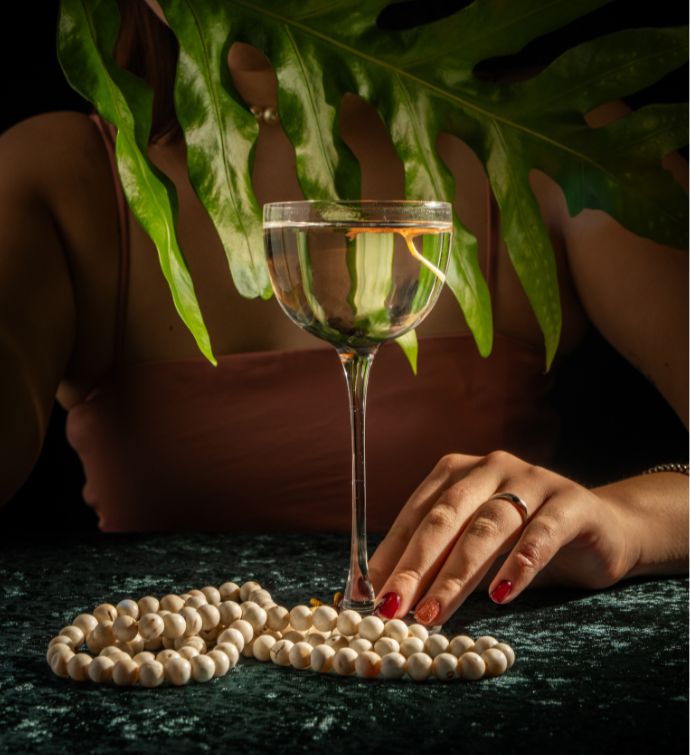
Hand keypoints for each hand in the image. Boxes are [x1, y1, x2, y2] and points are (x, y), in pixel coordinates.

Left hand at [368, 451, 636, 624]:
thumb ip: (437, 560)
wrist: (601, 528)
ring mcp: (533, 480)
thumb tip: (385, 594)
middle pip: (446, 516)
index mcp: (457, 472)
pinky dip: (518, 565)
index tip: (369, 595)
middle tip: (393, 607)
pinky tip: (500, 596)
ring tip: (434, 611)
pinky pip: (540, 534)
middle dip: (415, 565)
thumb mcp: (474, 545)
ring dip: (457, 573)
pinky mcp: (571, 503)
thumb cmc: (522, 541)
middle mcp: (490, 467)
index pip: (416, 513)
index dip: (391, 554)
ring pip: (488, 526)